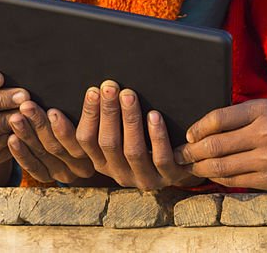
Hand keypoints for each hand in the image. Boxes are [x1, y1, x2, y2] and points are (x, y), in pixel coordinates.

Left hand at [6, 101, 98, 184]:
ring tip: (16, 117)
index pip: (79, 141)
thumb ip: (91, 110)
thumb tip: (89, 91)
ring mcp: (63, 173)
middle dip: (40, 124)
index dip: (64, 127)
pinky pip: (33, 167)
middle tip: (26, 106)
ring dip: (27, 134)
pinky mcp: (47, 177)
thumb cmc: (90, 120)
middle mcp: (81, 167)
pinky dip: (21, 153)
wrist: (86, 149)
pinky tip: (12, 138)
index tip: (52, 111)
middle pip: (58, 145)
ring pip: (43, 153)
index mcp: (95, 152)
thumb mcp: (94, 119)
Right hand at [74, 80, 202, 188]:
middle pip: (108, 142)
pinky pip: (161, 158)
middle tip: (110, 87)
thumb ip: (108, 122)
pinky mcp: (168, 177)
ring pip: (133, 150)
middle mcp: (120, 173)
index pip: (86, 141)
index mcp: (103, 163)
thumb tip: (94, 90)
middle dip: (108, 112)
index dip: (87, 116)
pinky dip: (157, 136)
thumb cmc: (146, 145)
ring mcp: (144, 178)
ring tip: (129, 95)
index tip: (91, 92)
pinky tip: (154, 115)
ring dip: (130, 121)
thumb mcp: (122, 138)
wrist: (180, 168)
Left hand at [176, 99, 266, 190]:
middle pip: (214, 145)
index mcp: (264, 110)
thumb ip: (247, 114)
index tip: (190, 134)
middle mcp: (264, 134)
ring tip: (189, 167)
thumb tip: (212, 125)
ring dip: (200, 168)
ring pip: (221, 167)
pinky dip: (220, 179)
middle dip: (191, 151)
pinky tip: (212, 176)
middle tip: (178, 153)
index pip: (218, 118)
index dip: (198, 128)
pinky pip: (235, 181)